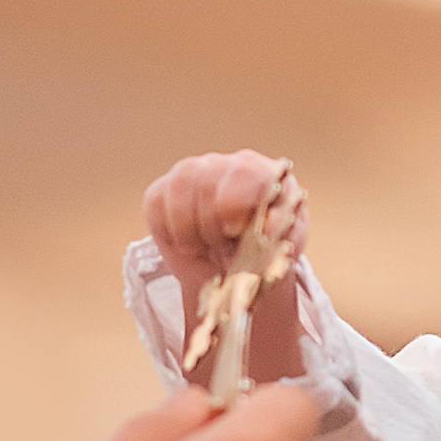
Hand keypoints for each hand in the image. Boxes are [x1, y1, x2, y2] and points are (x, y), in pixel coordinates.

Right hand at [143, 149, 310, 301]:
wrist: (236, 275)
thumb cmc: (265, 255)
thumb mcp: (284, 247)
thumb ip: (284, 233)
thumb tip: (271, 225)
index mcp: (263, 172)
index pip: (245, 172)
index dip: (234, 202)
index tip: (234, 231)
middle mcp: (226, 165)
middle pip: (207, 180)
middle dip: (212, 225)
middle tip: (225, 250)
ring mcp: (193, 173)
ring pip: (180, 186)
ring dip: (189, 229)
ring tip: (207, 248)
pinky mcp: (164, 190)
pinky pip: (156, 202)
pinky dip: (170, 231)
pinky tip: (188, 243)